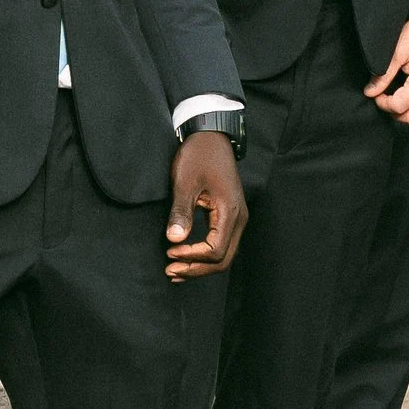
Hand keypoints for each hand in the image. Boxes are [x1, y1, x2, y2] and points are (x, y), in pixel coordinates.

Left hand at [164, 132, 244, 279]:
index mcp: (230, 212)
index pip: (216, 250)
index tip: (170, 252)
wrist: (211, 136)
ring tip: (175, 271)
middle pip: (223, 259)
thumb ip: (181, 211)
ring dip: (200, 265)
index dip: (192, 257)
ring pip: (224, 254)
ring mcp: (236, 218)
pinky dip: (204, 255)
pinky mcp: (229, 216)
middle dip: (196, 269)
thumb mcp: (185, 182)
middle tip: (170, 272)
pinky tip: (186, 258)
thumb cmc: (199, 155)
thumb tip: (174, 239)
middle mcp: (238, 219)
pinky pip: (221, 243)